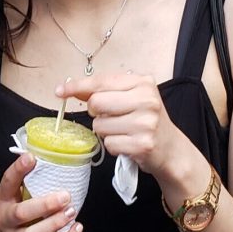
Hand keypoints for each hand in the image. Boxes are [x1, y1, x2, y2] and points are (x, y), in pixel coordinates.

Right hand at [0, 153, 81, 231]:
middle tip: (65, 196)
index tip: (32, 158)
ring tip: (72, 213)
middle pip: (20, 214)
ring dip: (54, 224)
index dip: (18, 170)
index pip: (7, 182)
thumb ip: (29, 180)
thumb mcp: (16, 194)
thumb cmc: (18, 212)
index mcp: (2, 198)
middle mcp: (4, 219)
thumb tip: (54, 159)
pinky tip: (76, 229)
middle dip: (44, 205)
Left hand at [58, 72, 179, 175]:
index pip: (101, 81)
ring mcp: (146, 123)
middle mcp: (146, 100)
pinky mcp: (143, 145)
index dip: (77, 86)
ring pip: (99, 126)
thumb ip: (103, 90)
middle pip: (96, 103)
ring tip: (123, 131)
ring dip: (105, 132)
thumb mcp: (131, 97)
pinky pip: (109, 144)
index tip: (60, 91)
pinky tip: (127, 143)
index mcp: (143, 83)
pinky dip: (113, 145)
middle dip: (96, 113)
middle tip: (110, 116)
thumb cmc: (146, 120)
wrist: (172, 149)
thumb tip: (69, 88)